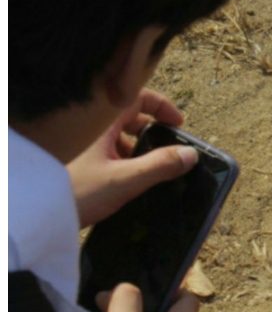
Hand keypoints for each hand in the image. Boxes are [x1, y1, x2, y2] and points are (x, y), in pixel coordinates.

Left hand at [66, 89, 193, 226]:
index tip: (178, 125)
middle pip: (129, 117)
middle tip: (170, 148)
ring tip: (153, 168)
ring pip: (119, 136)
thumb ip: (160, 165)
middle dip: (153, 130)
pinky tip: (132, 179)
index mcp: (100, 124)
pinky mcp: (82, 162)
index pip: (136, 98)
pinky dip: (126, 159)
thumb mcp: (125, 180)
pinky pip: (110, 152)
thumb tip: (190, 154)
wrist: (41, 213)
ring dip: (140, 148)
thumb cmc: (78, 193)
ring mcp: (84, 145)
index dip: (161, 107)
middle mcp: (91, 130)